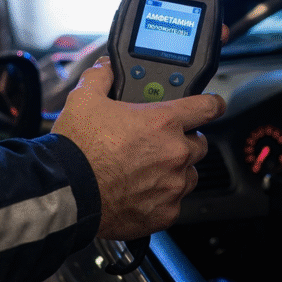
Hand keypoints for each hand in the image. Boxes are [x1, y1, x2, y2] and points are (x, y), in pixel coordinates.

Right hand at [52, 57, 226, 239]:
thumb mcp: (84, 99)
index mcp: (163, 122)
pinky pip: (174, 203)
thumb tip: (106, 68)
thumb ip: (101, 77)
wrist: (66, 193)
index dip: (212, 104)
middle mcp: (175, 153)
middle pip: (199, 143)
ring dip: (176, 170)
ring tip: (148, 170)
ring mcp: (173, 186)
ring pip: (189, 174)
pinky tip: (141, 192)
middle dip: (184, 141)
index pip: (207, 107)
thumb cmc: (78, 149)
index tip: (214, 105)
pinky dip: (162, 198)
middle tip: (158, 143)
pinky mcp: (165, 213)